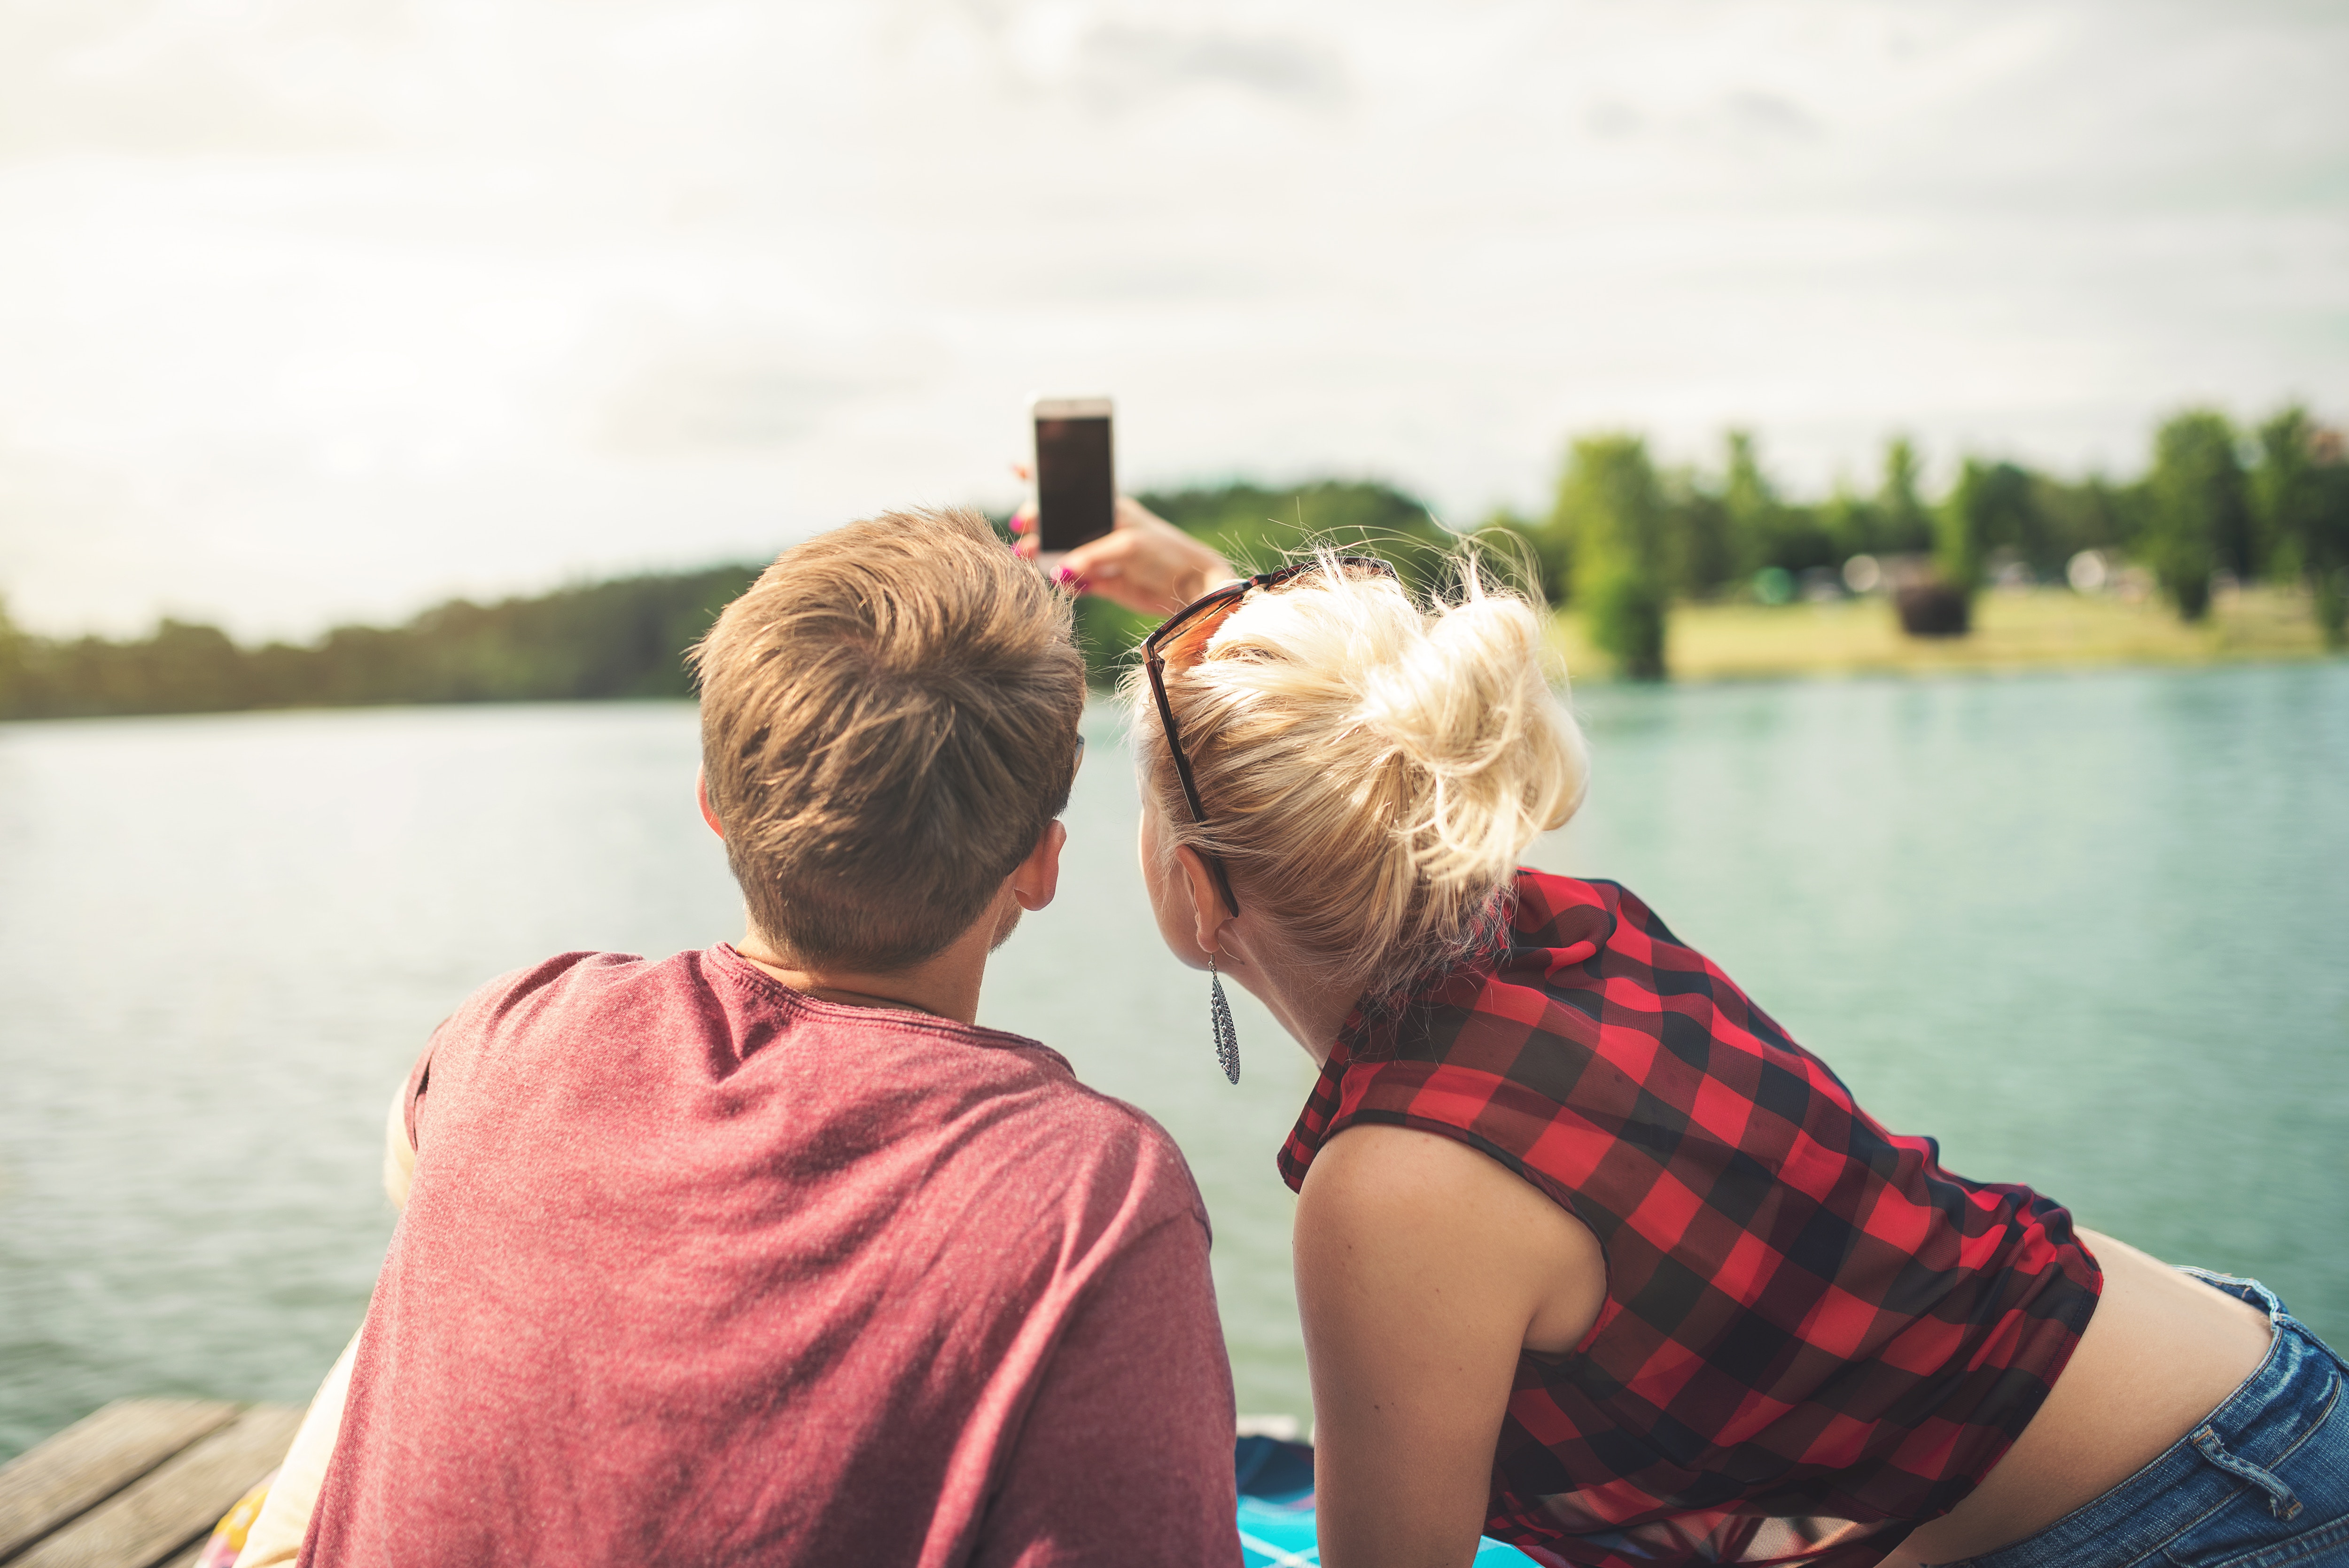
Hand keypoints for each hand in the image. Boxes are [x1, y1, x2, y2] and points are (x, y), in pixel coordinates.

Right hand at [1013, 482, 1234, 618]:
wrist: (1189, 586)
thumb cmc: (1164, 552)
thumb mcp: (1127, 546)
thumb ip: (1092, 554)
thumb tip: (1060, 569)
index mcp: (1109, 508)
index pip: (1072, 488)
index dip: (1046, 478)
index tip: (1017, 466)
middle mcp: (1101, 529)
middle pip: (1060, 524)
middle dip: (1037, 525)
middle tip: (1021, 533)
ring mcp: (1101, 556)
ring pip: (1063, 553)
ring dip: (1045, 555)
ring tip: (1028, 557)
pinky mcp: (1105, 582)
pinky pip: (1076, 580)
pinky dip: (1067, 582)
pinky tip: (1063, 581)